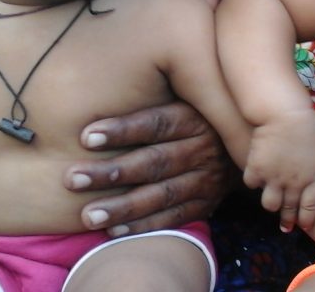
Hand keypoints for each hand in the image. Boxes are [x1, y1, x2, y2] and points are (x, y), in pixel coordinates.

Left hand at [66, 100, 236, 236]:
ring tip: (88, 215)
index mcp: (195, 117)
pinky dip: (144, 226)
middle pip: (155, 162)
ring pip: (162, 195)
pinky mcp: (207, 204)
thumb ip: (152, 95)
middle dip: (112, 173)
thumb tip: (100, 83)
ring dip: (123, 207)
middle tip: (72, 179)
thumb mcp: (185, 97)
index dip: (122, 130)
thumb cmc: (194, 114)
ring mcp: (208, 179)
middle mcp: (205, 148)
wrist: (241, 143)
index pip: (157, 123)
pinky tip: (113, 232)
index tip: (85, 137)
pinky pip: (174, 218)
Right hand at [243, 109, 314, 231]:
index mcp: (314, 177)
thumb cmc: (307, 121)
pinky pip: (252, 183)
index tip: (303, 224)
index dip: (306, 218)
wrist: (284, 114)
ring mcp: (274, 178)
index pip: (310, 206)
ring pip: (270, 204)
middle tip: (285, 226)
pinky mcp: (257, 169)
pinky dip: (253, 181)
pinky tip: (255, 177)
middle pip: (290, 209)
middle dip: (288, 220)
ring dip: (270, 203)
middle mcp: (294, 183)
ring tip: (271, 202)